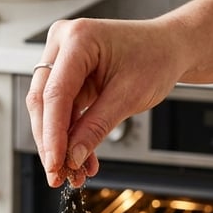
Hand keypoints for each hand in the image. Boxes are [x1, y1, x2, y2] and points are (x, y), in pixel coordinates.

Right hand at [27, 17, 176, 186]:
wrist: (169, 48)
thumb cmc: (155, 57)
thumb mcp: (129, 96)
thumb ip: (96, 127)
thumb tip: (73, 156)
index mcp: (78, 39)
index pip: (55, 94)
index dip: (52, 134)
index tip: (55, 164)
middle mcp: (63, 43)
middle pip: (43, 101)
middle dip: (51, 142)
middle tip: (58, 174)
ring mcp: (62, 57)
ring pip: (49, 109)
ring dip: (60, 143)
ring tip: (73, 171)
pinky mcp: (67, 74)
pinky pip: (62, 109)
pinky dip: (71, 135)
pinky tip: (80, 157)